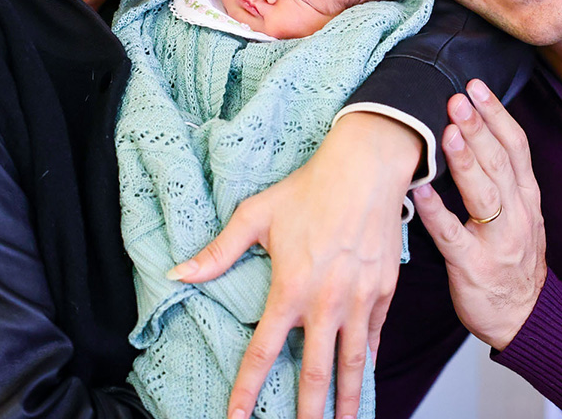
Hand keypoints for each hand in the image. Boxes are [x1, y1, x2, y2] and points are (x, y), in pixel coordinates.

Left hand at [167, 112, 421, 418]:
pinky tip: (364, 378)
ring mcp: (359, 298)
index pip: (264, 352)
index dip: (247, 389)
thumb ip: (218, 251)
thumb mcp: (256, 215)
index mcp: (291, 288)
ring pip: (353, 363)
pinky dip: (369, 362)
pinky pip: (374, 336)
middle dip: (309, 412)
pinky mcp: (384, 291)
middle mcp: (327, 301)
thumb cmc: (309, 188)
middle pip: (317, 372)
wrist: (366, 167)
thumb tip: (178, 274)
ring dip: (348, 400)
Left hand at [411, 79, 546, 350]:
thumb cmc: (513, 259)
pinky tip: (421, 192)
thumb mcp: (520, 213)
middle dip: (479, 127)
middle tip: (457, 97)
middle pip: (500, 162)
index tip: (477, 86)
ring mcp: (498, 242)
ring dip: (466, 162)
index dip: (498, 114)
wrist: (527, 317)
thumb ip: (502, 177)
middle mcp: (518, 214)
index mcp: (527, 197)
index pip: (517, 147)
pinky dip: (437, 213)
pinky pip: (452, 237)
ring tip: (448, 131)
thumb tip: (472, 129)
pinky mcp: (474, 267)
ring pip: (484, 194)